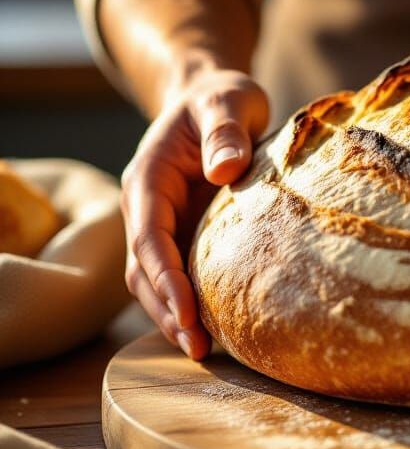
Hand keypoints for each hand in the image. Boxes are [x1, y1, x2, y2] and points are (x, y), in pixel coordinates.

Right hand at [121, 68, 269, 358]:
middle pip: (143, 271)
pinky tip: (217, 329)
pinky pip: (177, 275)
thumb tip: (224, 170)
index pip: (149, 239)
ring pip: (153, 281)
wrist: (214, 98)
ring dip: (174, 316)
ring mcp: (162, 224)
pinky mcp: (182, 234)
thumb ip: (225, 131)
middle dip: (167, 311)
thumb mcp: (227, 100)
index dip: (165, 279)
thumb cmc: (221, 98)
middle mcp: (146, 208)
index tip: (188, 312)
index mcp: (148, 181)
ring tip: (204, 350)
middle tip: (199, 348)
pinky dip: (189, 303)